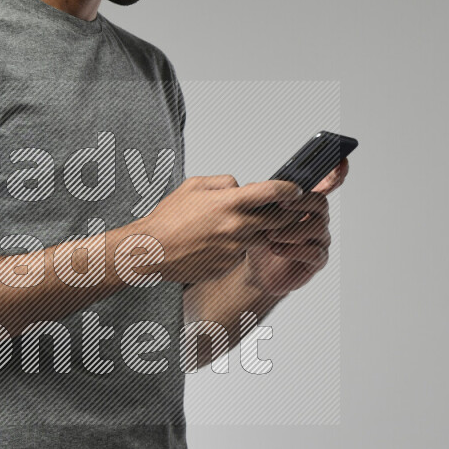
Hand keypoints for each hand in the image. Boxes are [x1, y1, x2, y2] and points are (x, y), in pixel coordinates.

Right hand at [133, 172, 304, 283]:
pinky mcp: (229, 265)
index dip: (289, 189)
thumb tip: (243, 186)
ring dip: (260, 231)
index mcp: (230, 203)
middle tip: (285, 208)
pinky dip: (238, 247)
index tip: (295, 189)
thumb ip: (225, 183)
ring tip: (239, 225)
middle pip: (278, 219)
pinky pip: (243, 253)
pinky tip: (217, 243)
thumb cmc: (168, 219)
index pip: (273, 192)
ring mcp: (235, 249)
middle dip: (285, 213)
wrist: (153, 251)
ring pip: (263, 238)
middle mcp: (237, 227)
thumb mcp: (194, 186)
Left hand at [243, 158, 349, 295]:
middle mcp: (317, 218)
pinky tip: (276, 249)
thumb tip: (254, 185)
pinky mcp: (317, 260)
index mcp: (306, 203)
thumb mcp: (255, 216)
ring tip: (270, 235)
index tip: (341, 161)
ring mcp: (320, 239)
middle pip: (320, 203)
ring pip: (317, 227)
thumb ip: (260, 199)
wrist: (255, 270)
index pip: (326, 185)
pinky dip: (293, 249)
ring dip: (292, 229)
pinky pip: (314, 252)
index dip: (336, 173)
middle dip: (300, 203)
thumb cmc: (259, 239)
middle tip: (280, 206)